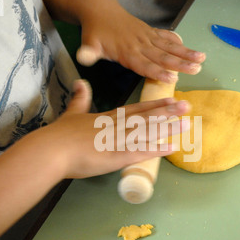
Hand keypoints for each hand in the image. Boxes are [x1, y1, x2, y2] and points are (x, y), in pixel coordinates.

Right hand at [45, 80, 189, 178]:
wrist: (52, 150)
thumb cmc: (60, 134)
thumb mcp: (72, 112)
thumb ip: (80, 98)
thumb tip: (81, 82)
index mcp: (108, 117)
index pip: (137, 109)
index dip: (155, 105)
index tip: (170, 100)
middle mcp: (117, 126)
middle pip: (147, 117)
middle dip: (168, 112)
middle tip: (187, 106)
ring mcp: (118, 141)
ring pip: (148, 132)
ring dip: (168, 128)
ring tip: (186, 124)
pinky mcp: (117, 157)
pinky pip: (141, 152)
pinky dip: (157, 150)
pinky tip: (171, 148)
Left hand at [76, 2, 205, 82]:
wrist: (101, 11)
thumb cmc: (95, 33)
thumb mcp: (89, 43)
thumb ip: (89, 52)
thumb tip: (83, 57)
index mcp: (126, 52)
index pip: (144, 64)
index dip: (158, 72)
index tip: (172, 78)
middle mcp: (140, 44)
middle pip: (162, 56)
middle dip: (180, 63)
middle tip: (196, 69)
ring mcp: (146, 37)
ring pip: (168, 46)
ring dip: (185, 53)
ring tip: (201, 58)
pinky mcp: (149, 32)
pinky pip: (165, 36)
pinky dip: (177, 41)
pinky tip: (188, 47)